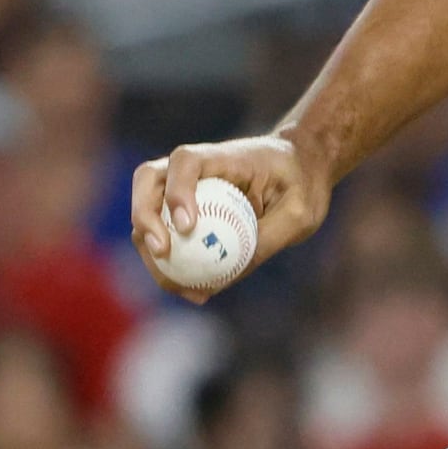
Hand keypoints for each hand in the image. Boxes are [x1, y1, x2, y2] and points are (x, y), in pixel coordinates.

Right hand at [134, 134, 330, 277]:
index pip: (186, 162)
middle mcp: (195, 168)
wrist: (301, 171)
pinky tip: (193, 292)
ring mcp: (184, 187)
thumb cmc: (302, 184)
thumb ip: (267, 237)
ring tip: (178, 287)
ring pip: (147, 210)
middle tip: (162, 251)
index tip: (188, 226)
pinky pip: (165, 236)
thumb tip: (229, 275)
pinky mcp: (184, 210)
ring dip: (150, 249)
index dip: (178, 190)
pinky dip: (169, 265)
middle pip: (148, 179)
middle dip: (144, 216)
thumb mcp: (300, 212)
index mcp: (224, 156)